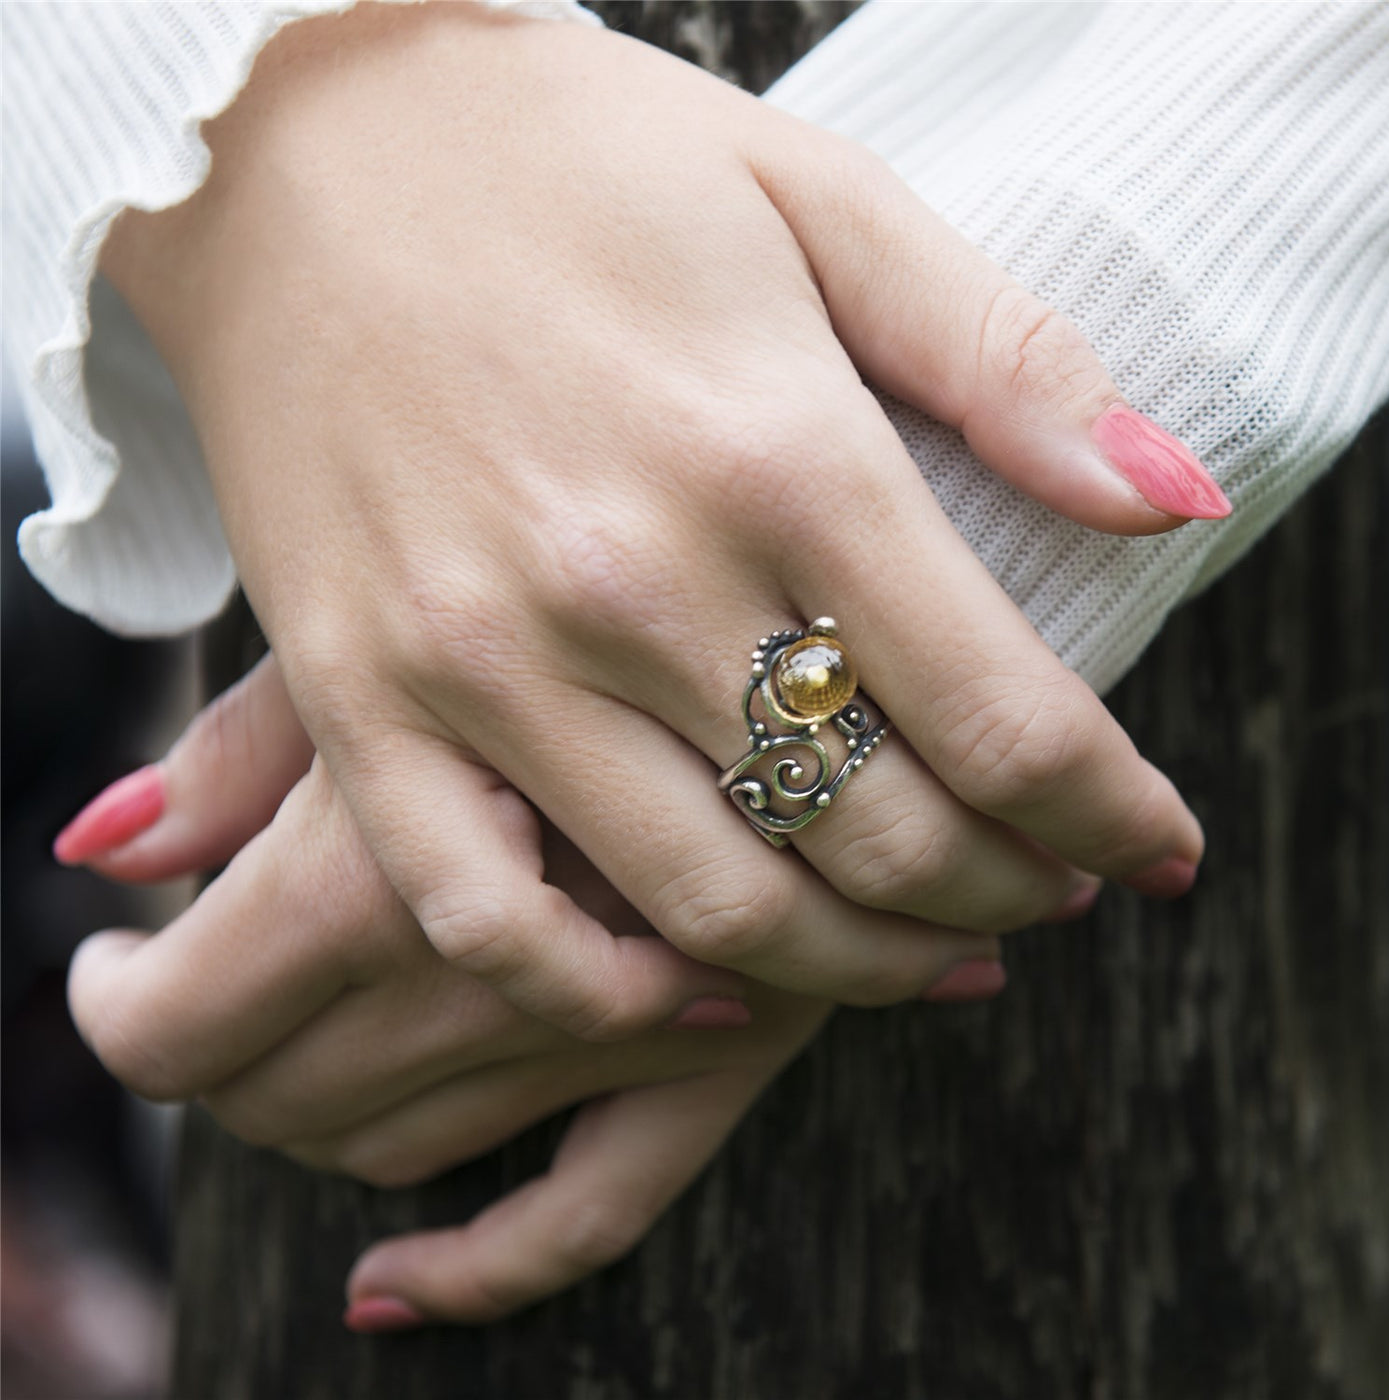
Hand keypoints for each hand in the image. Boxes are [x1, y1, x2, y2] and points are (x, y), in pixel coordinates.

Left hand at [64, 656, 861, 1323]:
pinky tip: (393, 1286)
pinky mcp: (719, 1060)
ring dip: (325, 1120)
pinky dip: (478, 1270)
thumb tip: (98, 849)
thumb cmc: (576, 565)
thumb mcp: (393, 618)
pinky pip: (582, 1219)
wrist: (820, 604)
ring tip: (305, 1040)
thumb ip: (242, 747)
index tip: (115, 968)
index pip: (169, 1022)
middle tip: (206, 986)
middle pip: (275, 1097)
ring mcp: (611, 1031)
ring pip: (399, 1149)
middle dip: (218, 1060)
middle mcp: (490, 969)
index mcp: (376, 857)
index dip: (116, 1009)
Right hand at [100, 3, 1214, 1032]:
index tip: (1152, 845)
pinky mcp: (360, 699)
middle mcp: (632, 578)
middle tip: (1047, 893)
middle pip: (877, 836)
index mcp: (776, 449)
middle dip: (1003, 894)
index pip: (1005, 716)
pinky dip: (605, 998)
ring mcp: (481, 657)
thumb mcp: (820, 200)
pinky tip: (695, 996)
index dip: (1108, 810)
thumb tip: (1170, 501)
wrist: (293, 150)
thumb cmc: (572, 164)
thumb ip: (1008, 364)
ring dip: (851, 968)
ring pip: (711, 905)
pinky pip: (485, 916)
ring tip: (923, 958)